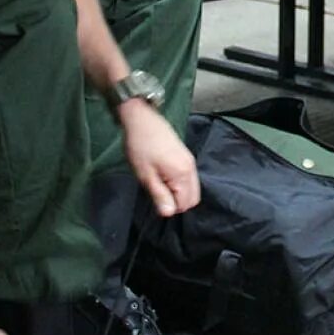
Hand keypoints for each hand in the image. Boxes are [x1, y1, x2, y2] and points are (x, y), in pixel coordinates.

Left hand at [121, 101, 199, 215]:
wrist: (142, 120)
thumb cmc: (140, 147)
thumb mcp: (146, 176)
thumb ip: (160, 195)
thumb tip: (169, 214)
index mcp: (183, 174)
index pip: (185, 204)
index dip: (170, 207)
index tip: (156, 198)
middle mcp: (191, 168)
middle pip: (193, 198)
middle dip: (177, 202)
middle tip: (158, 194)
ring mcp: (190, 161)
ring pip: (192, 188)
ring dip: (178, 192)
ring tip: (159, 184)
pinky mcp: (186, 156)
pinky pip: (189, 178)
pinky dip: (180, 184)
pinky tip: (164, 177)